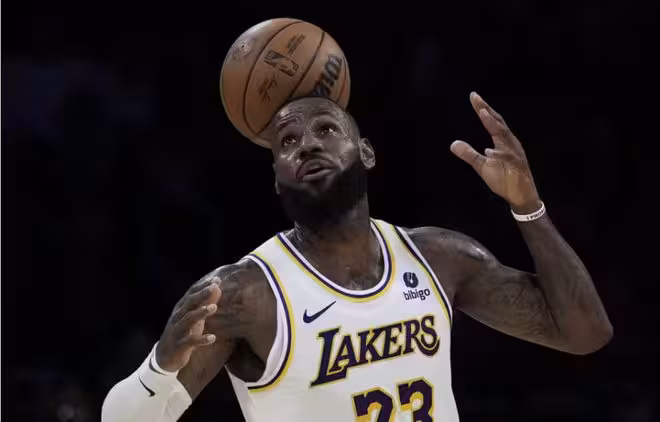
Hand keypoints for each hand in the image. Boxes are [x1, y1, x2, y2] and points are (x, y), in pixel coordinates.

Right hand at [155, 278, 221, 371]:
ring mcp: (177, 331)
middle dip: (202, 294)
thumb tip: (218, 288)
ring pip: (188, 319)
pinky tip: (212, 338)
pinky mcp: (179, 346)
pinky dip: (201, 339)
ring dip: (201, 312)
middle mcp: (177, 317)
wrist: (164, 358)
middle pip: (189, 303)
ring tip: (214, 307)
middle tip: (216, 286)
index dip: (203, 286)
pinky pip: (190, 342)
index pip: (191, 293)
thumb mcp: (194, 318)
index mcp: (181, 309)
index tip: (217, 279)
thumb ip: (204, 303)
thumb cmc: (183, 333)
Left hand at [450, 92, 541, 213]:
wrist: (520, 196)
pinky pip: (508, 158)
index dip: (483, 108)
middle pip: (498, 123)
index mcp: (503, 141)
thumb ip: (469, 154)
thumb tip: (453, 143)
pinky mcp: (517, 167)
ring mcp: (515, 154)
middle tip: (476, 99)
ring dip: (494, 125)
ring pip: (504, 136)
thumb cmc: (504, 179)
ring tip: (483, 114)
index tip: (473, 96)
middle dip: (487, 110)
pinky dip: (499, 154)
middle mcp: (510, 144)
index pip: (492, 121)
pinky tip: (488, 151)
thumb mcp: (482, 165)